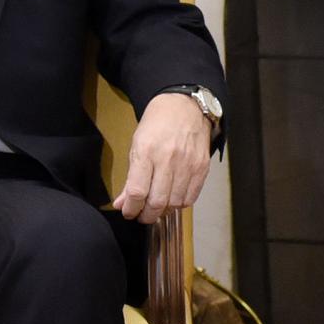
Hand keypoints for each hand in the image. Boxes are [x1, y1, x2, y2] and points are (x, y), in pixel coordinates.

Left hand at [113, 92, 209, 221]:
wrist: (184, 107)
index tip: (128, 211)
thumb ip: (130, 178)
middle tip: (141, 215)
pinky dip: (179, 204)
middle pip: (157, 202)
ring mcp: (187, 164)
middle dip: (146, 215)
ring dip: (163, 211)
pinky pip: (190, 198)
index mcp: (146, 151)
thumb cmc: (157, 124)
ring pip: (174, 203)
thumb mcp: (136, 146)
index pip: (137, 192)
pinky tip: (172, 199)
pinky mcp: (201, 168)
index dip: (131, 208)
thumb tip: (122, 203)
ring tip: (157, 207)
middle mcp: (168, 159)